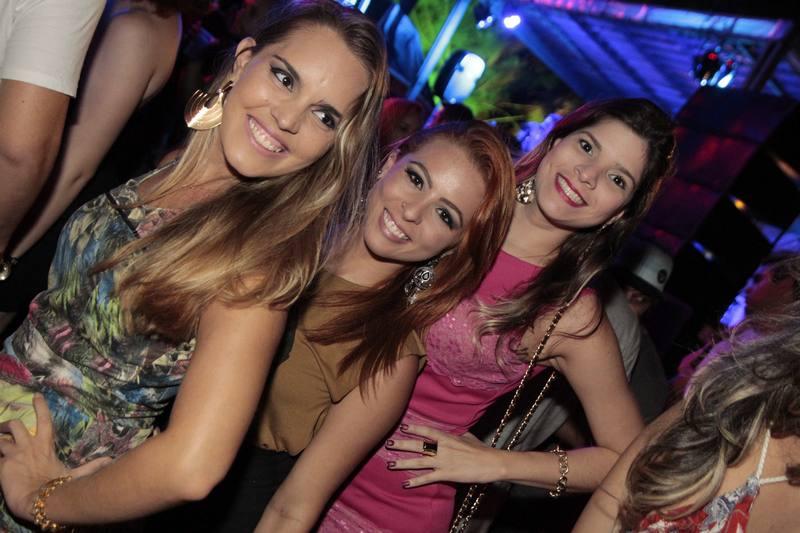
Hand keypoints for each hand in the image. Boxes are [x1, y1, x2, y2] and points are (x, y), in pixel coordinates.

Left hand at [0, 394, 109, 520]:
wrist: (40, 501)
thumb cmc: (58, 487)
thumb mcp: (75, 475)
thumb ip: (90, 466)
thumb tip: (111, 459)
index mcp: (45, 446)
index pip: (44, 420)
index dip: (40, 407)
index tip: (36, 395)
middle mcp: (28, 446)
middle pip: (15, 425)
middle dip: (7, 424)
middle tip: (4, 428)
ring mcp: (14, 455)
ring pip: (0, 439)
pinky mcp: (3, 465)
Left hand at [385, 424, 505, 487]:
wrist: (491, 463)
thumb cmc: (482, 450)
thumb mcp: (469, 437)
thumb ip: (460, 435)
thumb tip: (458, 432)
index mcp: (448, 437)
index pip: (427, 431)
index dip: (414, 428)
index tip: (403, 426)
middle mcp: (442, 448)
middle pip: (418, 445)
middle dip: (402, 445)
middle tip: (388, 443)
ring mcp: (443, 461)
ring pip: (419, 462)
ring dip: (403, 463)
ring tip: (390, 464)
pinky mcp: (446, 474)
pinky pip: (428, 478)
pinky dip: (416, 481)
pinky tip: (405, 483)